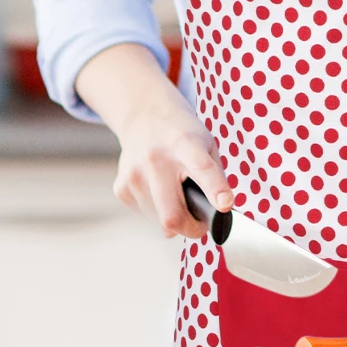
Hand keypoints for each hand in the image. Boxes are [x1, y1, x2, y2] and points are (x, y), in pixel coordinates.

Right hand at [77, 42, 231, 239]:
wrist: (144, 116)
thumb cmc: (182, 134)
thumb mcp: (206, 144)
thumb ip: (214, 177)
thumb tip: (211, 214)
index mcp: (185, 144)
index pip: (202, 169)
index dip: (215, 190)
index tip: (225, 205)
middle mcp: (156, 159)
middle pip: (171, 214)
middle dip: (191, 229)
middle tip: (200, 226)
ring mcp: (134, 174)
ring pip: (159, 221)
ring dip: (174, 219)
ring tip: (178, 196)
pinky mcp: (121, 187)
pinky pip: (145, 215)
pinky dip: (157, 212)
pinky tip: (159, 190)